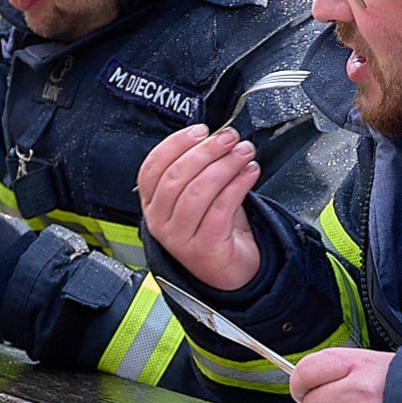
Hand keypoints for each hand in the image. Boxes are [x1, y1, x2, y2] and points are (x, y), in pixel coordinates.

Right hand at [137, 123, 262, 291]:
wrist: (230, 271)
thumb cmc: (215, 230)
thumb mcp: (198, 197)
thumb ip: (198, 170)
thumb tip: (215, 137)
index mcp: (153, 205)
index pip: (152, 168)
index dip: (175, 144)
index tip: (201, 131)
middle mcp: (160, 222)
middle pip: (177, 177)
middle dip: (206, 151)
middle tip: (230, 138)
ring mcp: (180, 238)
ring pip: (198, 192)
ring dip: (225, 165)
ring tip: (244, 153)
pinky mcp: (204, 248)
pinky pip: (220, 209)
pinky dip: (237, 185)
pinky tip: (249, 173)